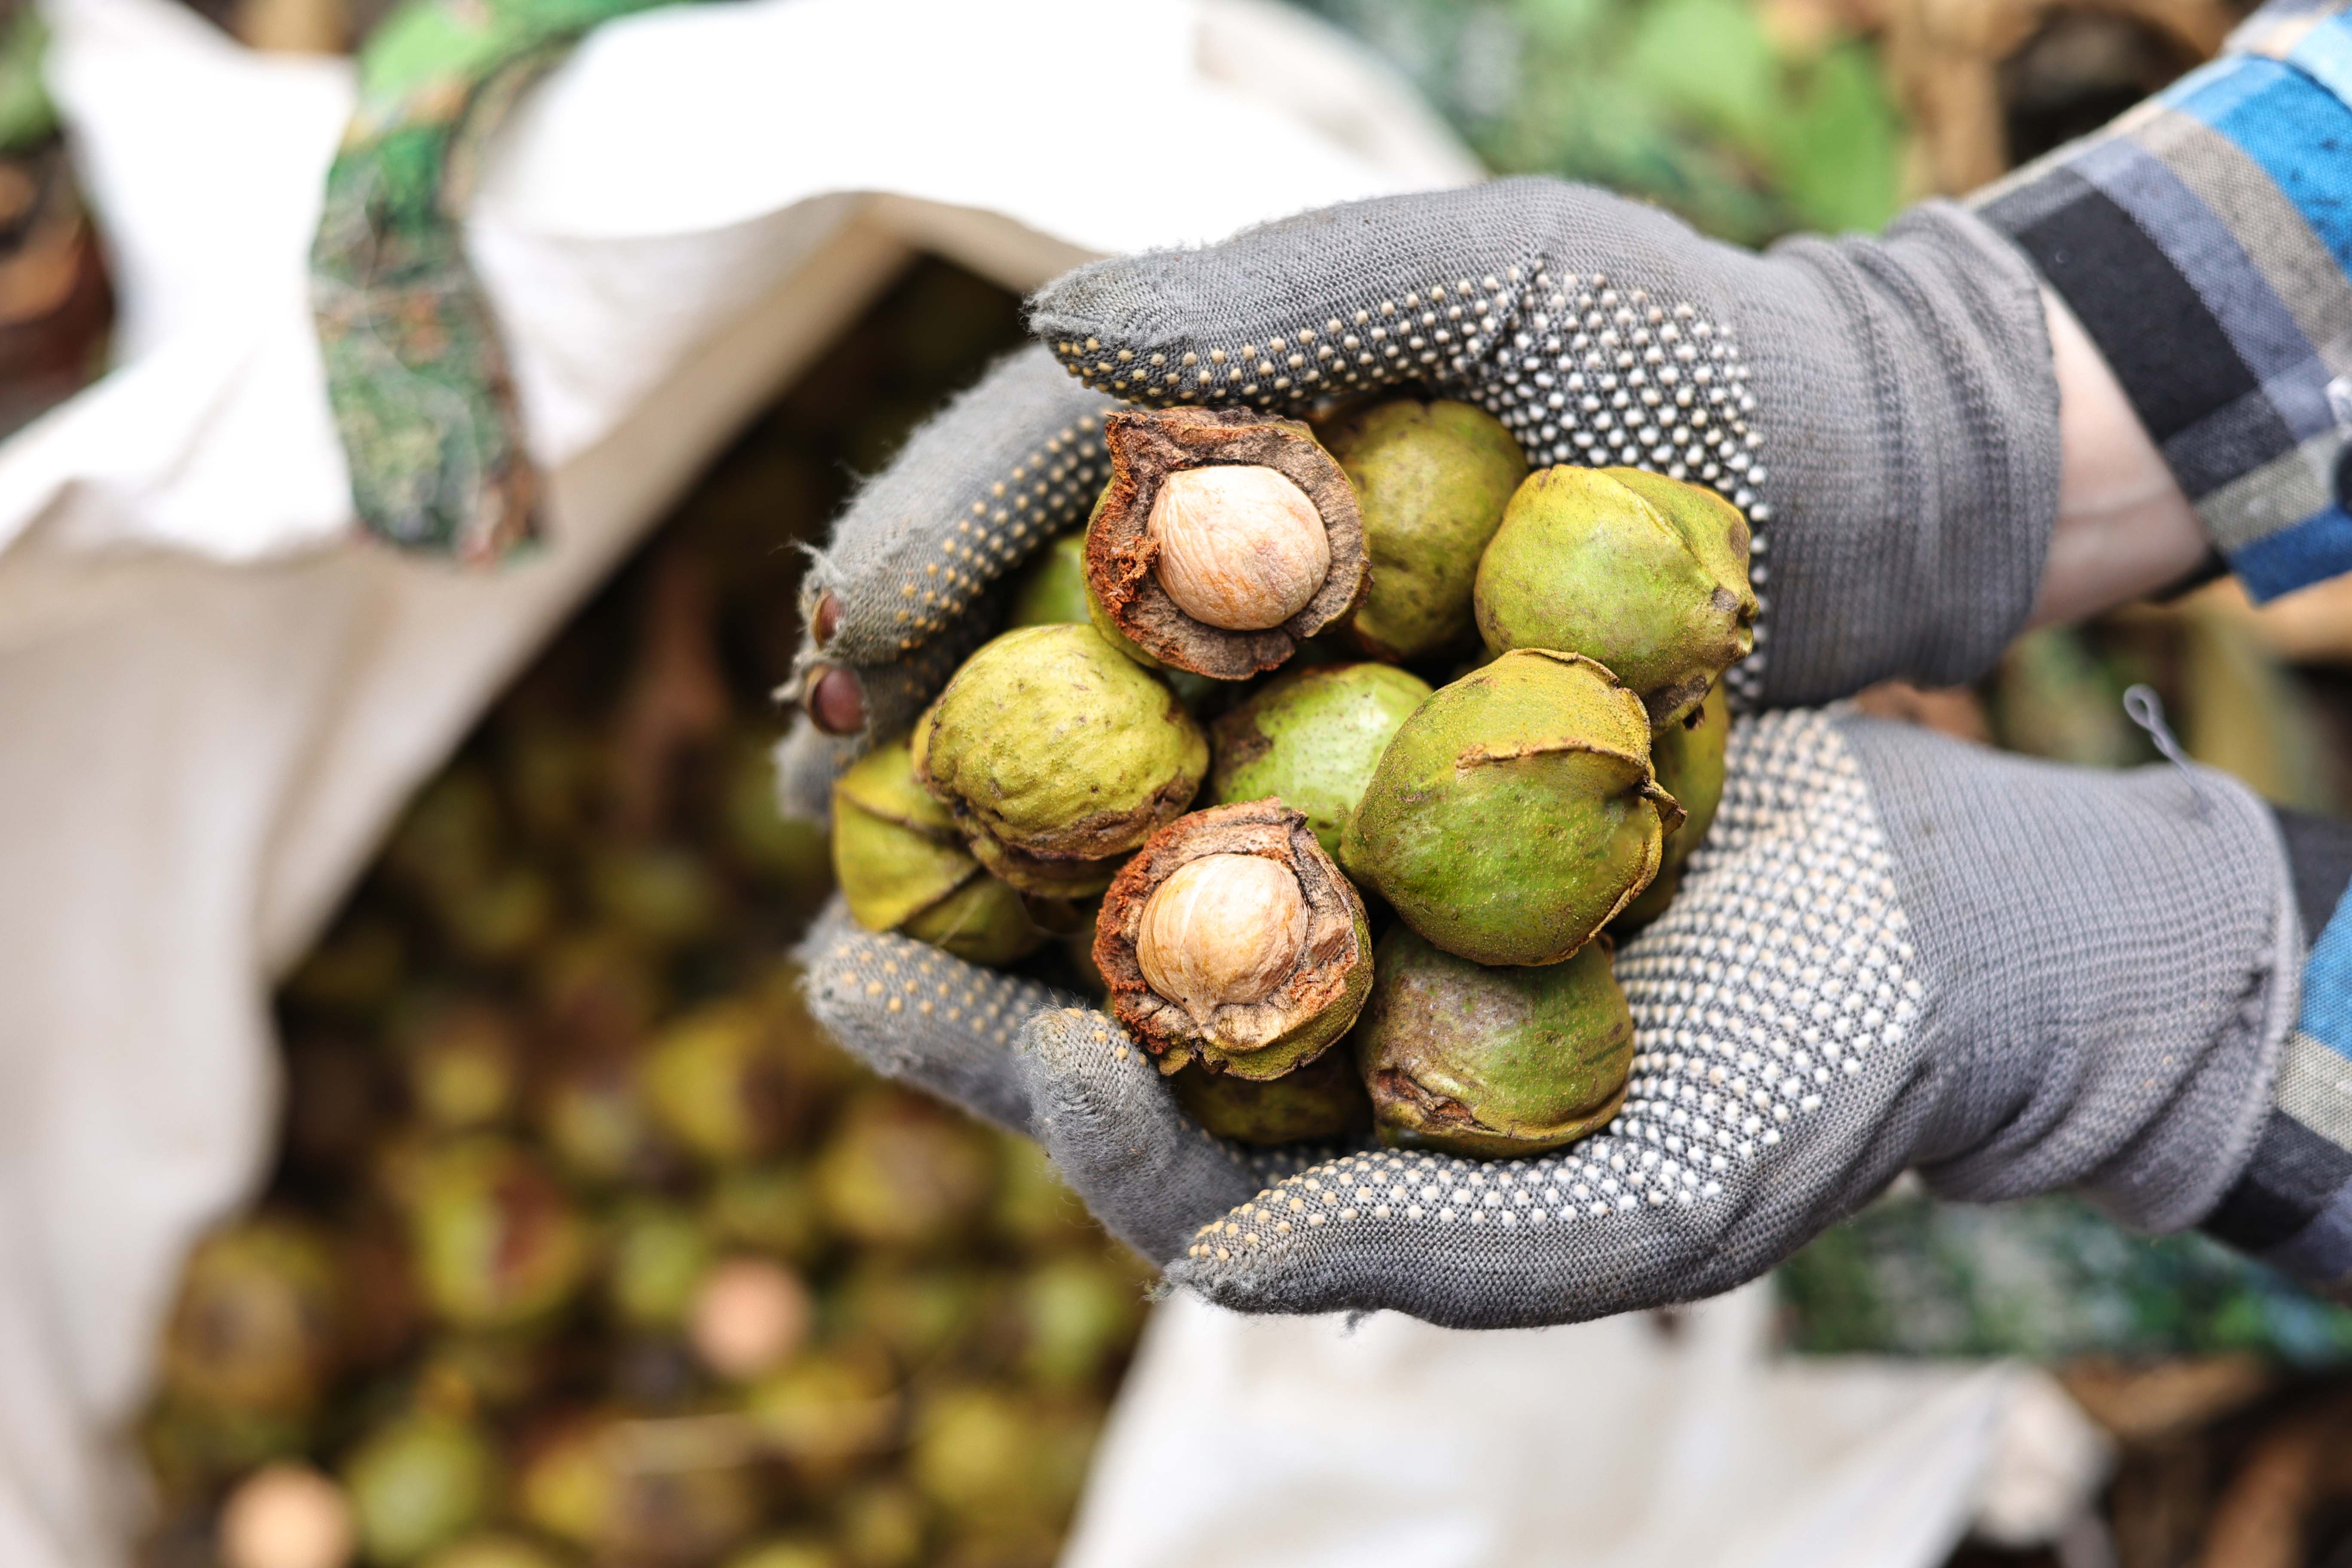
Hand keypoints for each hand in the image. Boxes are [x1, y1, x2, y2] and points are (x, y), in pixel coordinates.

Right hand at [781, 174, 2078, 812]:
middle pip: (1035, 613)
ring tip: (887, 888)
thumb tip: (1054, 326)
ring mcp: (1306, 657)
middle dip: (914, 695)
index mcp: (1232, 406)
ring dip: (995, 813)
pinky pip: (1232, 821)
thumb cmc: (1691, 346)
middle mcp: (1242, 536)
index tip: (840, 637)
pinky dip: (1142, 880)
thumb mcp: (1496, 272)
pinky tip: (1065, 949)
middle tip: (811, 789)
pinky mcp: (1384, 765)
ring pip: (1111, 735)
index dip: (924, 541)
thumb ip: (1283, 293)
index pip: (1034, 466)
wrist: (1869, 484)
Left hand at [805, 709, 2296, 1326]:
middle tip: (823, 831)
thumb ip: (1411, 1247)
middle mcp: (1326, 1008)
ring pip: (1162, 830)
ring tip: (903, 691)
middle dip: (961, 912)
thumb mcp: (1623, 1213)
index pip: (1130, 1127)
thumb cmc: (1806, 1096)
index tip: (880, 988)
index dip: (1006, 1072)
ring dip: (1040, 769)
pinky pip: (1271, 711)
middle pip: (1101, 970)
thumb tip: (1210, 1255)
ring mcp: (1369, 875)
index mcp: (1334, 1140)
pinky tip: (1098, 585)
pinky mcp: (1421, 757)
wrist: (1946, 931)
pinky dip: (1184, 659)